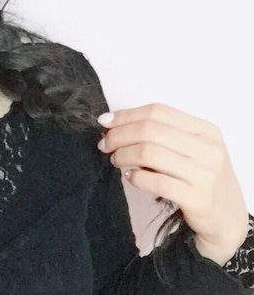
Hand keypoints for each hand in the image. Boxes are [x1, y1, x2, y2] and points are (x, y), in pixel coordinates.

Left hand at [97, 103, 248, 264]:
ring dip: (123, 155)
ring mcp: (205, 175)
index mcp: (205, 130)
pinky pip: (156, 182)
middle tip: (104, 145)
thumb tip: (113, 123)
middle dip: (118, 135)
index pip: (158, 112)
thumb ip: (160, 134)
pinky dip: (136, 177)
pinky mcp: (198, 199)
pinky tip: (129, 177)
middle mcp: (208, 149)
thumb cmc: (200, 178)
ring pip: (149, 153)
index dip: (126, 115)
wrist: (227, 219)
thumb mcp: (190, 149)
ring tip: (116, 160)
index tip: (104, 122)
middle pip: (150, 130)